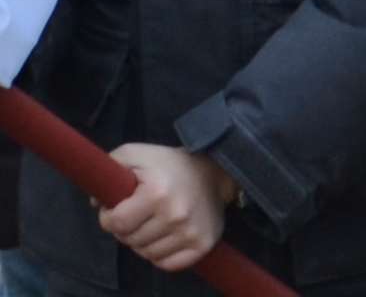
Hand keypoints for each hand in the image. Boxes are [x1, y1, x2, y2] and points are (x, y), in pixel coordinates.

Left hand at [100, 144, 232, 270]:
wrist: (215, 170)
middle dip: (127, 229)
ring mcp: (191, 232)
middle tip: (139, 212)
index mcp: (157, 193)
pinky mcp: (202, 244)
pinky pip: (167, 264)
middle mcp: (176, 215)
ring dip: (143, 242)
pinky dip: (161, 255)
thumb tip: (96, 203)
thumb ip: (109, 167)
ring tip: (153, 222)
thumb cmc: (168, 164)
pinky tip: (166, 237)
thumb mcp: (135, 154)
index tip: (118, 207)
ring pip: (146, 254)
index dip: (109, 217)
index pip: (116, 223)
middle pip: (129, 241)